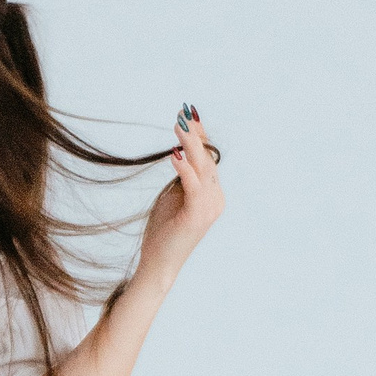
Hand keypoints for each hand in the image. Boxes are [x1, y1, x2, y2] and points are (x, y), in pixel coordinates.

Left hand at [139, 106, 225, 282]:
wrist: (159, 263)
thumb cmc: (163, 232)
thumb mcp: (173, 197)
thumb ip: (181, 178)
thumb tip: (180, 153)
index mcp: (213, 194)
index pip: (208, 158)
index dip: (200, 136)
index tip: (189, 114)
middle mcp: (216, 198)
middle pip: (207, 159)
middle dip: (195, 134)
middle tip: (184, 112)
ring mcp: (210, 207)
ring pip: (202, 168)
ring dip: (190, 144)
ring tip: (179, 125)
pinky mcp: (197, 215)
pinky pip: (193, 186)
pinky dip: (184, 169)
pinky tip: (174, 154)